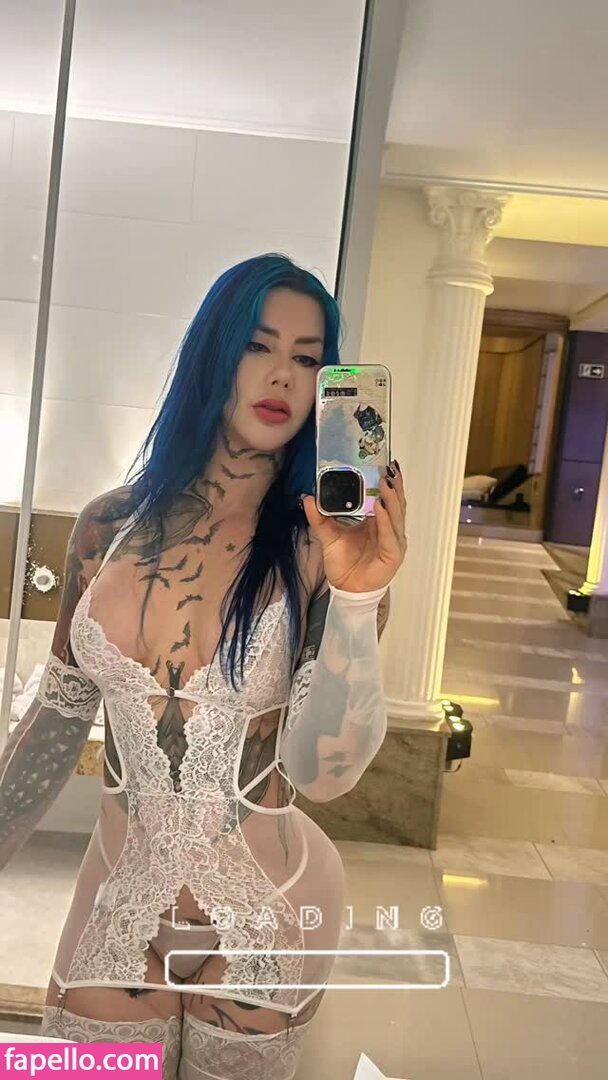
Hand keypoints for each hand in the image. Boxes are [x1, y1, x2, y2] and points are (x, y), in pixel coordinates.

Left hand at [302, 463, 406, 592]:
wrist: (346, 589)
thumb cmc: (344, 563)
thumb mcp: (329, 535)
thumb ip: (319, 517)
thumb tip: (308, 498)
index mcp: (378, 521)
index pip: (388, 497)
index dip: (389, 482)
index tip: (386, 464)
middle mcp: (389, 529)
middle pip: (396, 503)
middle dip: (394, 485)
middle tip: (389, 468)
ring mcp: (393, 542)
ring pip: (396, 516)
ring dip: (391, 498)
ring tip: (385, 482)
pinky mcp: (393, 555)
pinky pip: (390, 535)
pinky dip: (386, 521)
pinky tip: (381, 508)